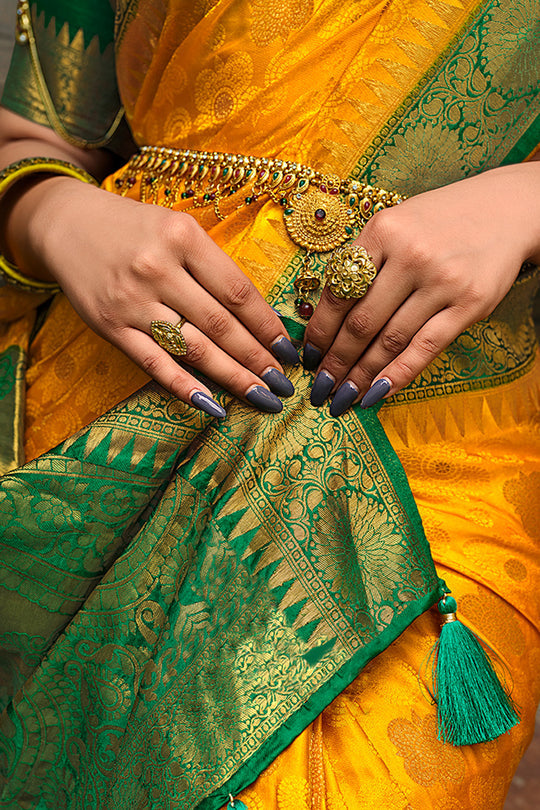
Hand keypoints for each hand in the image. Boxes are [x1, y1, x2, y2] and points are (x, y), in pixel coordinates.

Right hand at [7, 178, 299, 416]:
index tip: (289, 351)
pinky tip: (213, 406)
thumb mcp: (178, 229)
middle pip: (219, 325)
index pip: (237, 291)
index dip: (267, 326)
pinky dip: (184, 387)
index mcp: (183, 237)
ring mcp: (132, 300)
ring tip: (262, 398)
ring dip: (232, 378)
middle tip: (284, 385)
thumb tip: (259, 318)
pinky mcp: (110, 326)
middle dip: (257, 360)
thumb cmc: (136, 229)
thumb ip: (213, 267)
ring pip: (192, 348)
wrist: (66, 224)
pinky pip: (154, 363)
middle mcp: (158, 269)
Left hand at [303, 163, 539, 414]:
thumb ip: (363, 264)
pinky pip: (426, 348)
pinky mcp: (470, 303)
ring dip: (362, 374)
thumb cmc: (438, 222)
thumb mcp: (394, 225)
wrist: (507, 209)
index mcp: (382, 231)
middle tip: (322, 387)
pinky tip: (378, 393)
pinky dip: (399, 375)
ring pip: (391, 340)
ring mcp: (442, 280)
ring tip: (345, 397)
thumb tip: (326, 320)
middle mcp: (411, 254)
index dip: (320, 331)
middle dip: (336, 361)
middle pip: (361, 322)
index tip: (309, 356)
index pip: (339, 292)